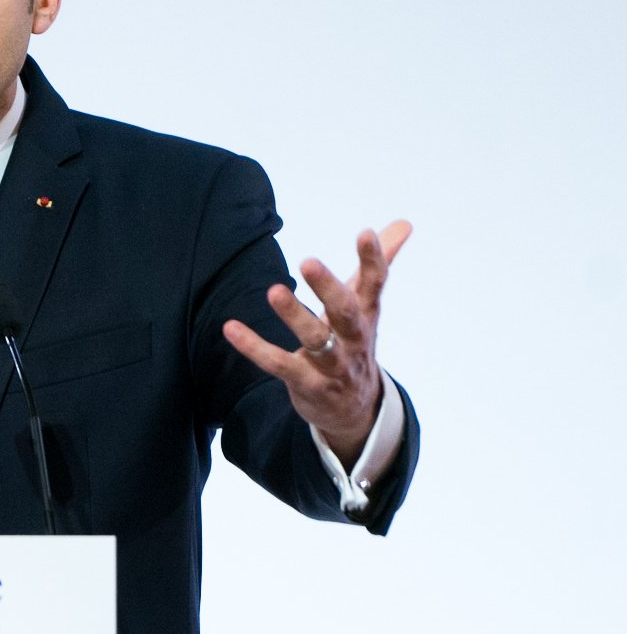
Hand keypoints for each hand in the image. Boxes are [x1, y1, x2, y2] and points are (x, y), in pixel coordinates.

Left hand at [222, 220, 411, 469]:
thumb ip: (377, 265)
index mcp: (366, 315)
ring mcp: (332, 365)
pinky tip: (231, 328)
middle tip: (308, 261)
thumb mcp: (366, 306)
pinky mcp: (307, 384)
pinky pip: (278, 365)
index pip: (374, 285)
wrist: (355, 410)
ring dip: (295, 316)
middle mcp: (352, 340)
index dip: (372, 260)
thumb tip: (403, 223)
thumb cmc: (353, 344)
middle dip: (328, 288)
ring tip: (274, 291)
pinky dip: (254, 348)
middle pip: (344, 312)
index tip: (365, 233)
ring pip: (315, 340)